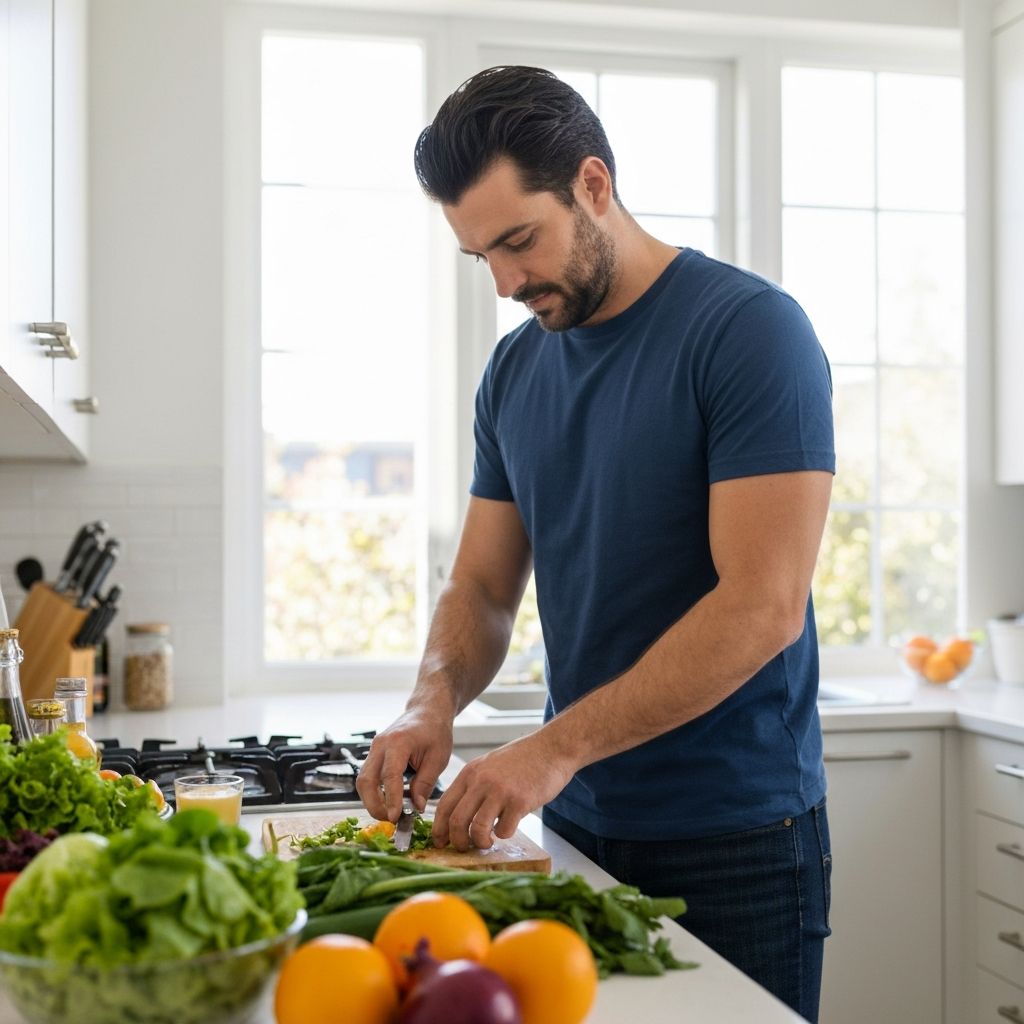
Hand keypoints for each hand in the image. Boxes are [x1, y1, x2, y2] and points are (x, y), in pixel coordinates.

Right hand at [356, 706, 452, 821]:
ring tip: (390, 814)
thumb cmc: (435, 730)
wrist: (426, 711)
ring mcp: (374, 748)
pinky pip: (367, 777)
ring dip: (372, 801)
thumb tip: (416, 807)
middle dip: (374, 805)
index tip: (395, 817)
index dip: (391, 799)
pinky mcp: (374, 754)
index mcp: (398, 742)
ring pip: (363, 781)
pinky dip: (374, 792)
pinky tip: (388, 802)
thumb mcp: (438, 758)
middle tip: (391, 820)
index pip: (390, 776)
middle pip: (366, 780)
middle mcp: (380, 744)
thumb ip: (425, 783)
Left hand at [431, 731, 576, 851]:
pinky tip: (509, 826)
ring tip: (487, 842)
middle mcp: (481, 781)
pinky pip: (503, 830)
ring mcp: (500, 791)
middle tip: (464, 848)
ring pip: (477, 829)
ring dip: (480, 843)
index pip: (444, 806)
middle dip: (457, 842)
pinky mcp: (520, 801)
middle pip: (456, 821)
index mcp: (470, 773)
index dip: (439, 829)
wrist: (551, 748)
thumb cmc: (522, 759)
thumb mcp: (489, 765)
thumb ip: (474, 786)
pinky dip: (503, 834)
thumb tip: (458, 816)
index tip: (440, 843)